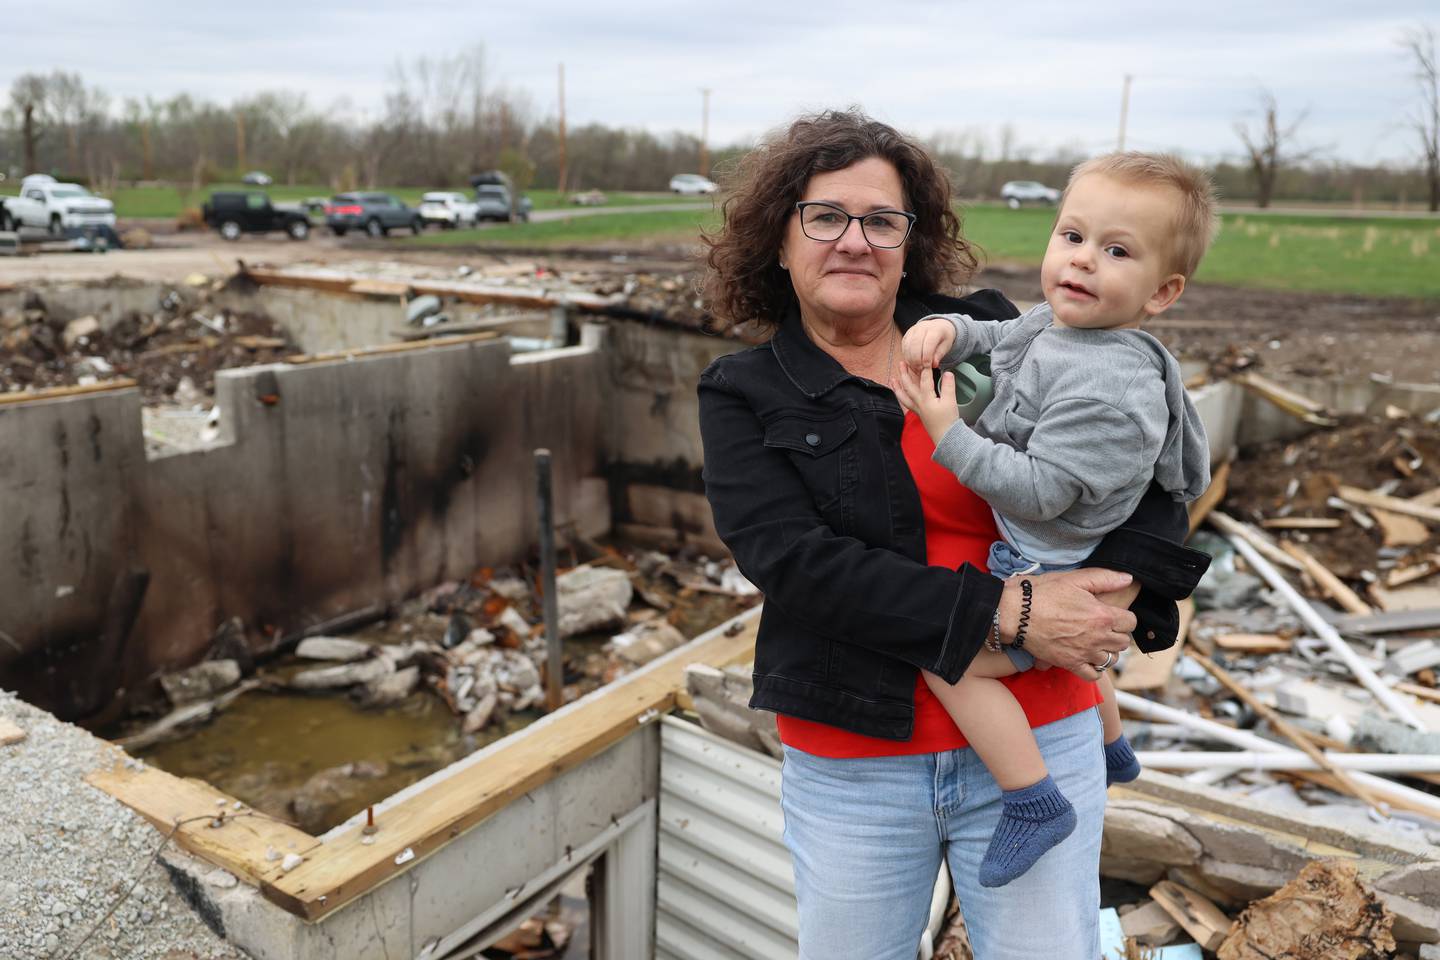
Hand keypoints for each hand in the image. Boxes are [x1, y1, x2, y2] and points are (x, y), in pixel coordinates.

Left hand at [891, 361, 959, 445]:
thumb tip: (948, 373)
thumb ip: (948, 386)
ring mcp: (917, 409)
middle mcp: (918, 403)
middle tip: (901, 363)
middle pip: (908, 386)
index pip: (924, 380)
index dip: (925, 369)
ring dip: (897, 387)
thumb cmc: (948, 421)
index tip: (926, 359)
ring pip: (903, 396)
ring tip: (892, 379)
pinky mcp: (919, 414)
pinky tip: (901, 394)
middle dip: (904, 374)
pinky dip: (901, 397)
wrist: (946, 437)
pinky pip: (906, 403)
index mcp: (926, 399)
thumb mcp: (951, 402)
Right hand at [901, 317, 956, 369]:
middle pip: (915, 345)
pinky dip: (907, 357)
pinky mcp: (906, 335)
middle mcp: (922, 328)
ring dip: (911, 360)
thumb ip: (939, 355)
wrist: (937, 326)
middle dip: (917, 360)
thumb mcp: (946, 346)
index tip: (928, 366)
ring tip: (917, 368)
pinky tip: (913, 364)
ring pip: (907, 347)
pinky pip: (904, 348)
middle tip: (921, 369)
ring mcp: (912, 331)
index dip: (927, 357)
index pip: (928, 344)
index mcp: (935, 330)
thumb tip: (933, 364)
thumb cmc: (942, 338)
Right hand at [998, 568, 1135, 680]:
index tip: (1112, 614)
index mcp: (1102, 615)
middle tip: (1103, 627)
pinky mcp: (1070, 664)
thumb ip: (1104, 578)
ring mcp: (1084, 653)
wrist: (1016, 613)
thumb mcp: (1074, 579)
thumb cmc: (1043, 593)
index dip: (1123, 617)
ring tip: (1096, 643)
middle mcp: (1098, 637)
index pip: (1131, 622)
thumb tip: (1128, 578)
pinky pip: (1093, 675)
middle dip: (1117, 634)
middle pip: (1123, 642)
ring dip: (1107, 651)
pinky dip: (1094, 669)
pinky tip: (1087, 658)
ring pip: (1111, 659)